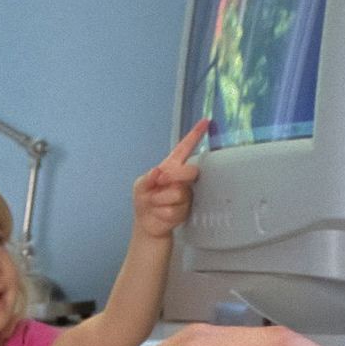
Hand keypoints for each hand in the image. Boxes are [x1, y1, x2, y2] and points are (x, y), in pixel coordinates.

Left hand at [131, 119, 208, 243]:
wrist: (147, 223)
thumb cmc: (145, 199)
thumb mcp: (139, 186)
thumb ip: (146, 179)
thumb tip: (157, 172)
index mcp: (171, 166)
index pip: (184, 148)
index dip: (195, 135)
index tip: (205, 122)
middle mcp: (182, 179)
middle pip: (190, 171)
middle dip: (174, 176)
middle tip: (160, 182)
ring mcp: (186, 194)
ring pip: (179, 194)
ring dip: (160, 200)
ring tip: (154, 203)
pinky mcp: (186, 210)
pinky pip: (173, 210)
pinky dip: (160, 212)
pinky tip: (158, 213)